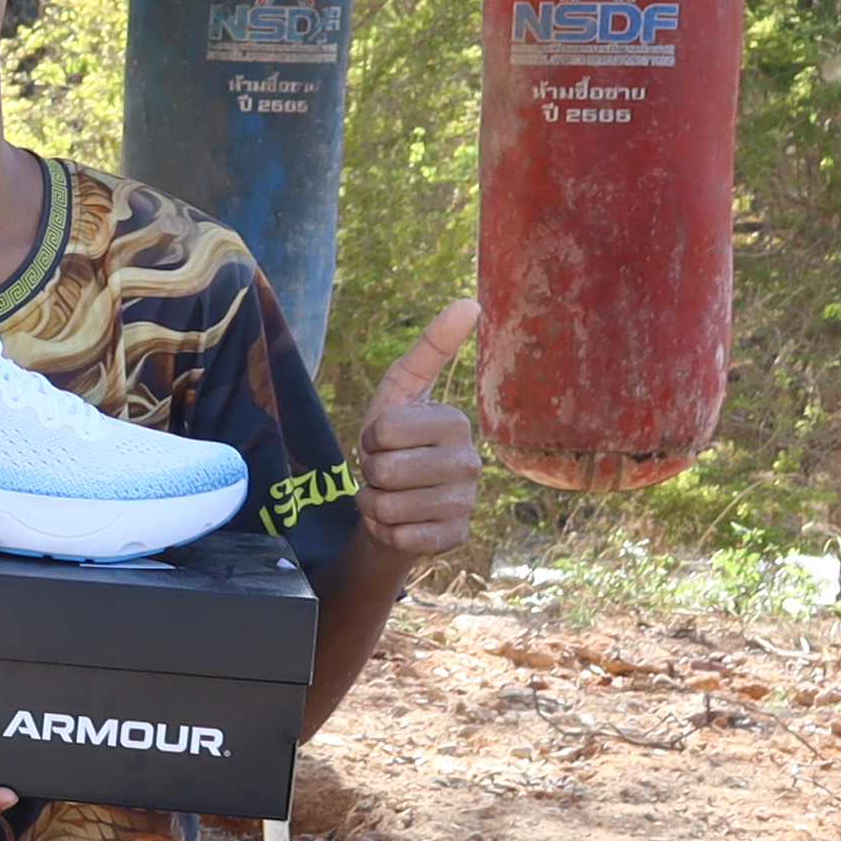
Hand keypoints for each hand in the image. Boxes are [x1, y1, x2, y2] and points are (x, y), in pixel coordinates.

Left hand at [353, 298, 484, 574]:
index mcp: (455, 421)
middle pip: (383, 470)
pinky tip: (402, 523)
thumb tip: (470, 302)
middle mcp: (471, 462)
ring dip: (374, 504)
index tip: (385, 438)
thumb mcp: (400, 392)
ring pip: (387, 507)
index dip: (369, 438)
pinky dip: (385, 532)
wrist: (396, 503)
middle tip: (386, 471)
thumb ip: (430, 348)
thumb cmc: (393, 442)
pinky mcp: (455, 538)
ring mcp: (467, 503)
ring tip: (391, 495)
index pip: (382, 431)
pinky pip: (398, 538)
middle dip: (369, 473)